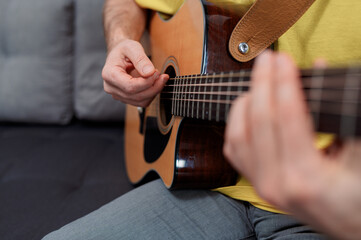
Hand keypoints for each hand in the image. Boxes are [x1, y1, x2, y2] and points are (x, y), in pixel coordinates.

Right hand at [102, 39, 168, 106]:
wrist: (120, 55)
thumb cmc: (124, 50)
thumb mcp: (131, 47)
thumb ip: (140, 58)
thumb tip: (149, 72)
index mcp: (109, 74)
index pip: (129, 86)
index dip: (146, 82)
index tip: (156, 72)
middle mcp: (111, 87)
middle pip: (136, 95)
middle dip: (153, 87)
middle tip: (162, 76)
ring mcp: (118, 95)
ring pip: (140, 101)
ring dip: (154, 91)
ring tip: (159, 78)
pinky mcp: (126, 98)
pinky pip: (142, 102)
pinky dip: (152, 94)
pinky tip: (155, 83)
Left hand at [223, 50, 360, 238]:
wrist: (351, 230)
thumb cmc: (360, 194)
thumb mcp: (360, 153)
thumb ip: (341, 112)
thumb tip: (317, 67)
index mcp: (306, 178)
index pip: (286, 116)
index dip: (283, 82)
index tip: (283, 58)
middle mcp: (276, 183)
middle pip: (259, 120)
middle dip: (262, 83)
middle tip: (266, 59)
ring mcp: (262, 186)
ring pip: (238, 135)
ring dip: (244, 103)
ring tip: (257, 83)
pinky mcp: (257, 185)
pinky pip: (235, 151)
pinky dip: (236, 125)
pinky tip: (246, 110)